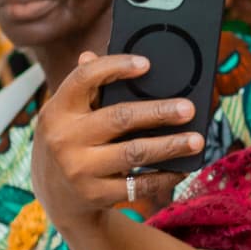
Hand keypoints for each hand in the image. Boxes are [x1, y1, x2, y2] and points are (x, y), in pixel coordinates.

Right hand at [30, 50, 205, 229]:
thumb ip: (84, 88)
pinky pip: (138, 185)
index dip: (115, 67)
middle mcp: (65, 139)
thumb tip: (91, 54)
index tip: (146, 64)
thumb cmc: (70, 141)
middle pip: (119, 118)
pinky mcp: (95, 195)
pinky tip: (183, 168)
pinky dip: (164, 176)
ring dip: (170, 145)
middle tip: (188, 108)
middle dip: (158, 112)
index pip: (83, 78)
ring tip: (196, 139)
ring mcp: (79, 169)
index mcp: (58, 110)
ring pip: (134, 153)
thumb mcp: (67, 115)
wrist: (54, 195)